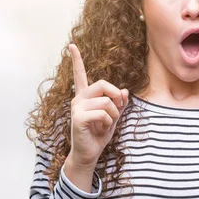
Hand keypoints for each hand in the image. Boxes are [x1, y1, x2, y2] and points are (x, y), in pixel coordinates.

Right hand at [64, 44, 128, 189]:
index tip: (72, 45)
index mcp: (86, 96)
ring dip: (114, 114)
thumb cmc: (99, 133)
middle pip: (103, 84)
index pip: (80, 75)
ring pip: (106, 101)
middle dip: (117, 96)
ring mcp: (77, 107)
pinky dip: (108, 122)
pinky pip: (103, 113)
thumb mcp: (114, 116)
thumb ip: (119, 103)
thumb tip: (126, 91)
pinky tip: (101, 128)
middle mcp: (79, 98)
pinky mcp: (78, 118)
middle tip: (118, 109)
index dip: (77, 60)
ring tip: (106, 123)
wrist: (90, 152)